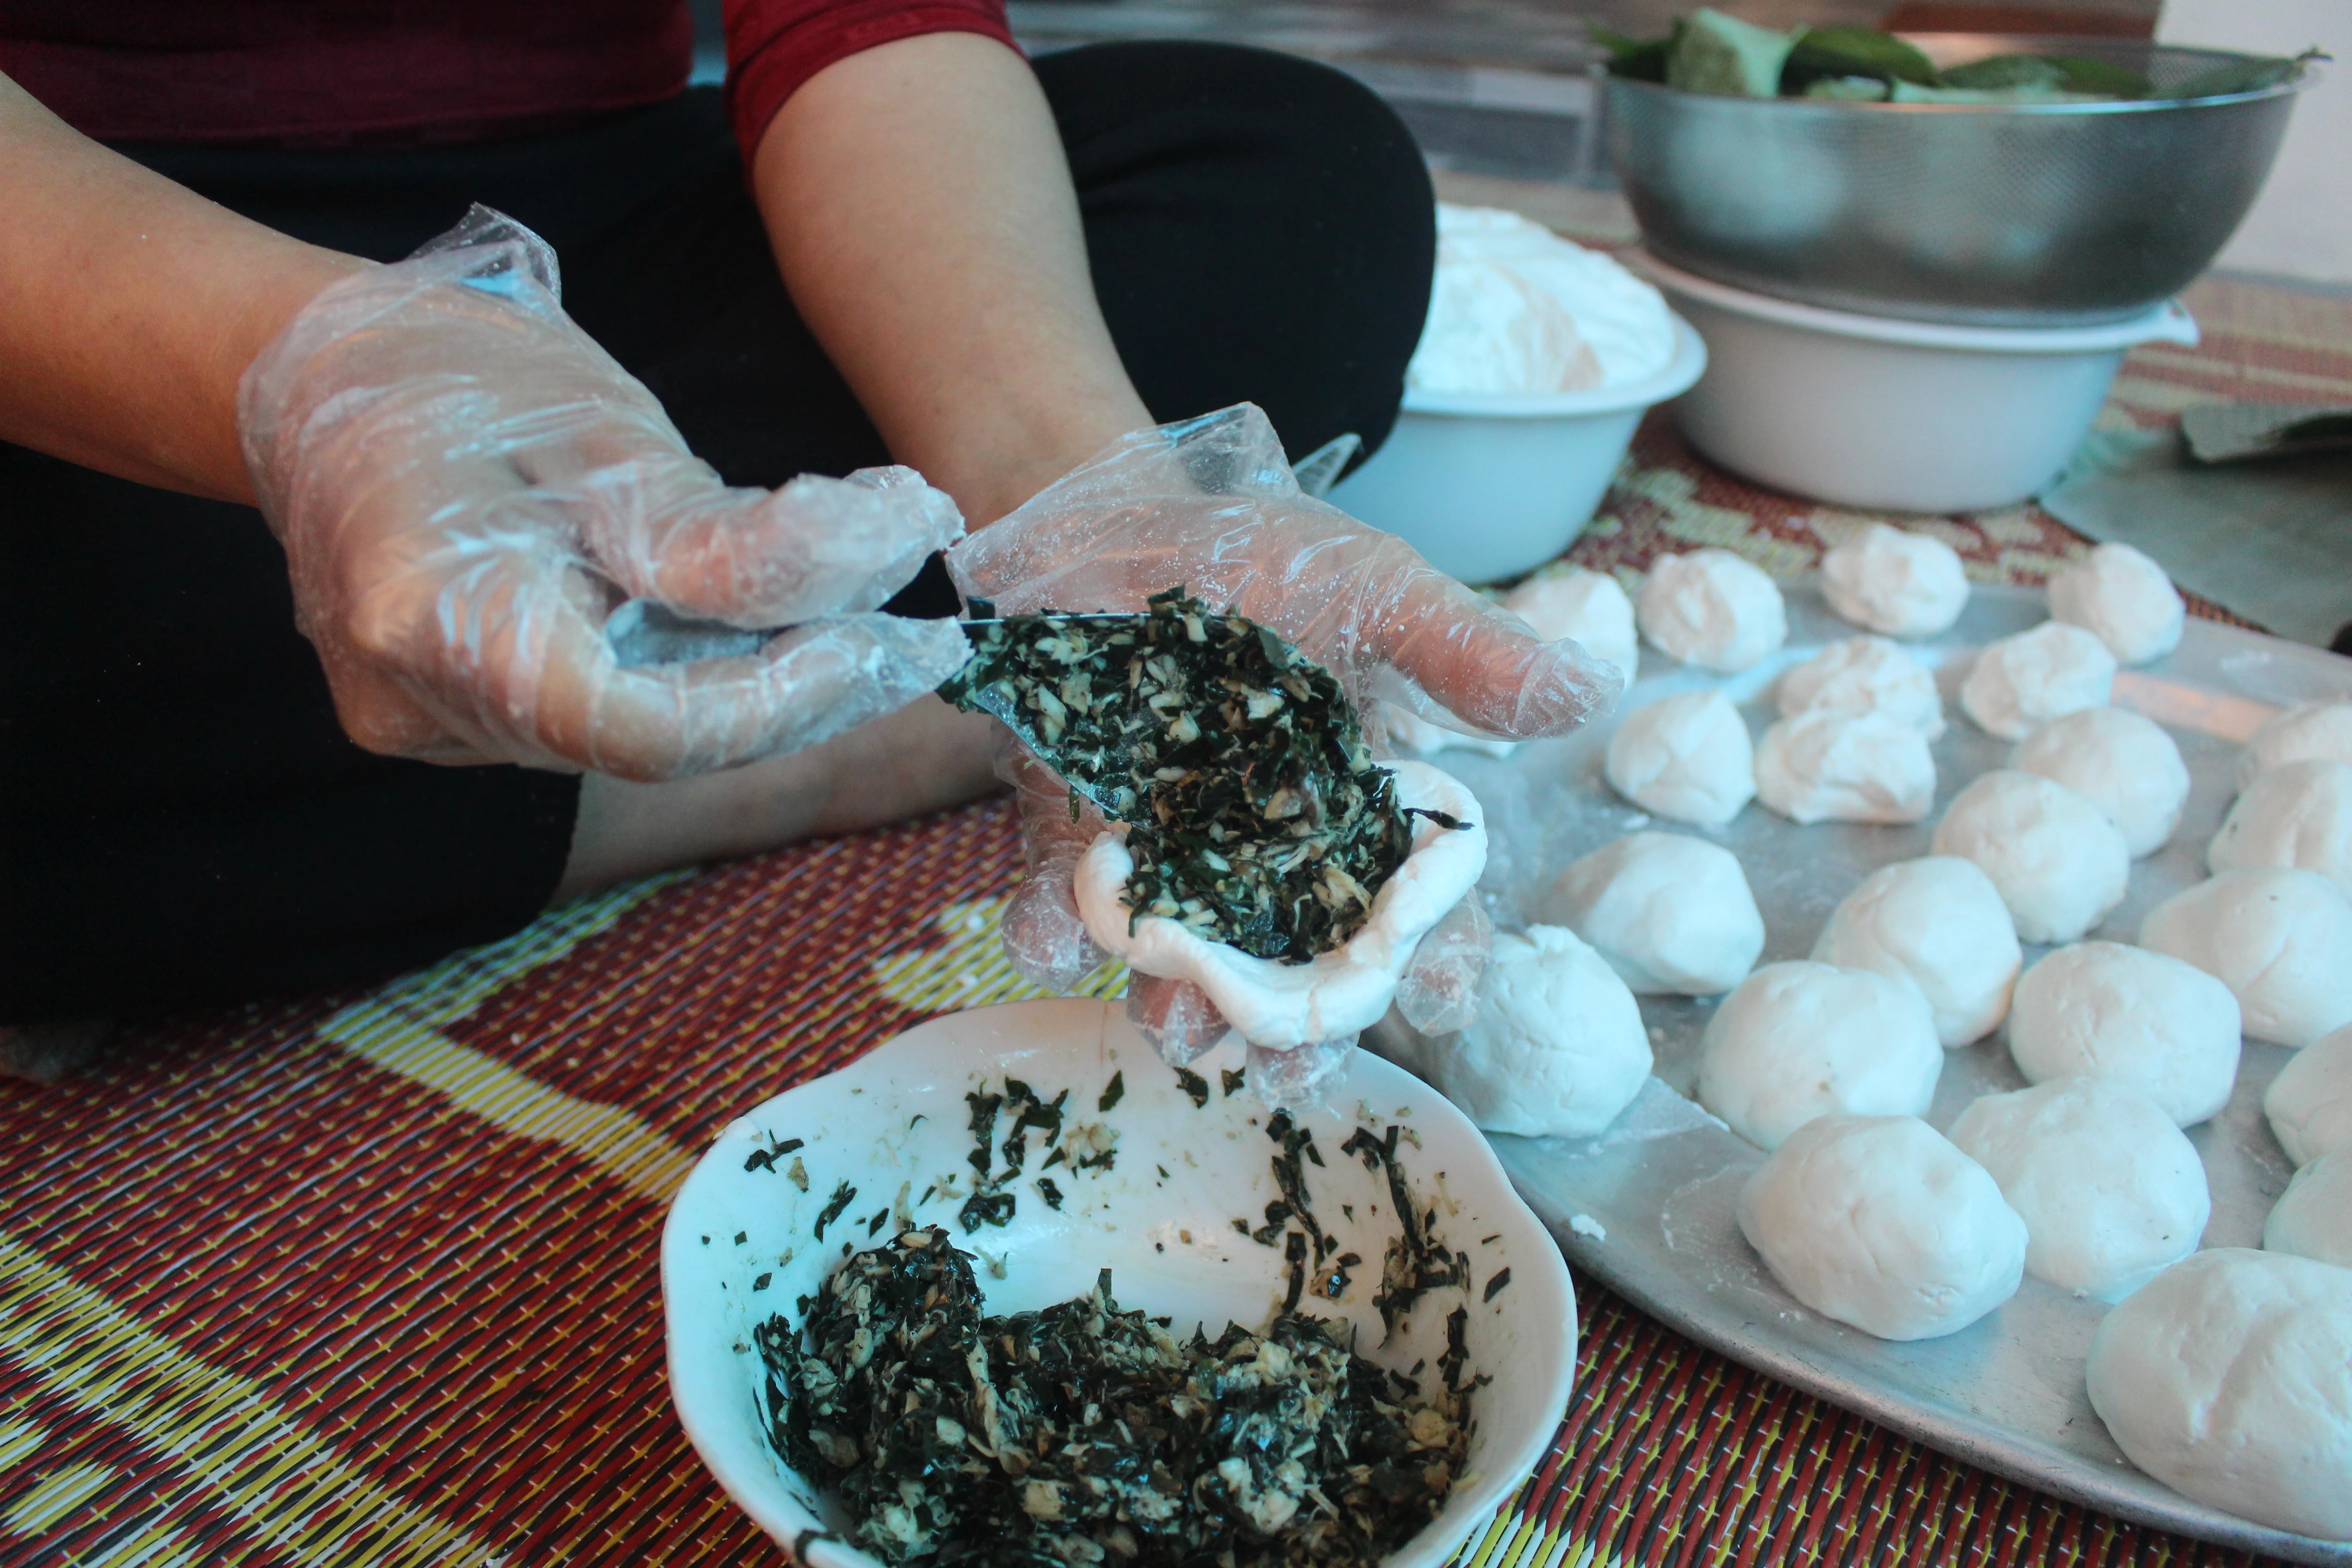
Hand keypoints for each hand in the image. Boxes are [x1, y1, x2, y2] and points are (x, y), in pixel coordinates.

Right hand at [238, 207, 971, 780]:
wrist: (317, 377)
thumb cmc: (455, 377)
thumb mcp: (609, 435)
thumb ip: (726, 536)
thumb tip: (877, 571)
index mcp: (430, 622)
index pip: (645, 728)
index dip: (781, 699)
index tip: (882, 641)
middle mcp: (418, 708)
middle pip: (654, 742)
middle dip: (797, 690)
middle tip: (918, 635)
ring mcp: (429, 728)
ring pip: (636, 738)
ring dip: (757, 683)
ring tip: (865, 616)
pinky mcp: (454, 722)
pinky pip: (599, 716)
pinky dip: (690, 675)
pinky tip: (764, 626)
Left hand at [948, 404, 1620, 1054]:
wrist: (1114, 517)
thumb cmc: (1261, 553)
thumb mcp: (1374, 591)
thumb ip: (1463, 652)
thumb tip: (1595, 687)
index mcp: (1357, 810)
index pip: (1412, 906)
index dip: (1435, 961)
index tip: (1441, 1005)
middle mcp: (1270, 856)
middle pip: (1299, 970)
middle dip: (1293, 1028)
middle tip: (1280, 1069)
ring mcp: (1173, 856)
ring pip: (1188, 964)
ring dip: (1178, 1003)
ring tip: (1170, 1026)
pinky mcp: (1078, 835)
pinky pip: (1061, 903)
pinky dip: (1052, 929)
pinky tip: (1049, 942)